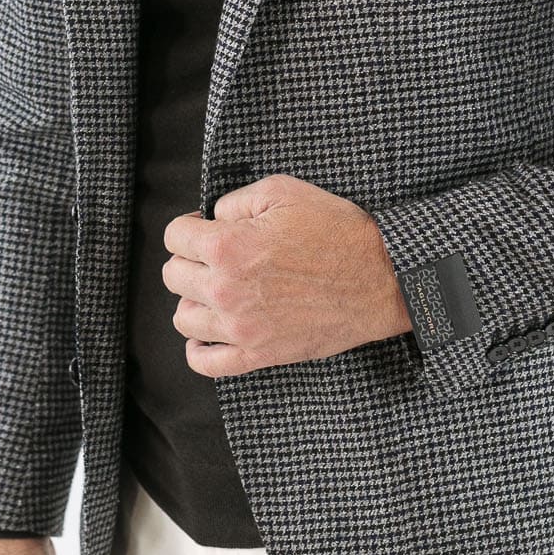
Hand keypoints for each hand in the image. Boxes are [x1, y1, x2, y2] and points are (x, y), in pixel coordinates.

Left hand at [162, 171, 412, 377]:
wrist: (380, 278)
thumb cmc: (337, 232)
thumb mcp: (284, 192)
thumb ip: (236, 200)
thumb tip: (214, 216)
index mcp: (228, 246)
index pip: (174, 236)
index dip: (188, 226)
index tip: (201, 227)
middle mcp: (225, 289)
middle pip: (173, 276)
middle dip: (189, 260)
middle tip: (212, 256)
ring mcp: (240, 327)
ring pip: (183, 318)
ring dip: (193, 300)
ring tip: (215, 290)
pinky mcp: (258, 354)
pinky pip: (206, 362)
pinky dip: (197, 350)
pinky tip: (207, 332)